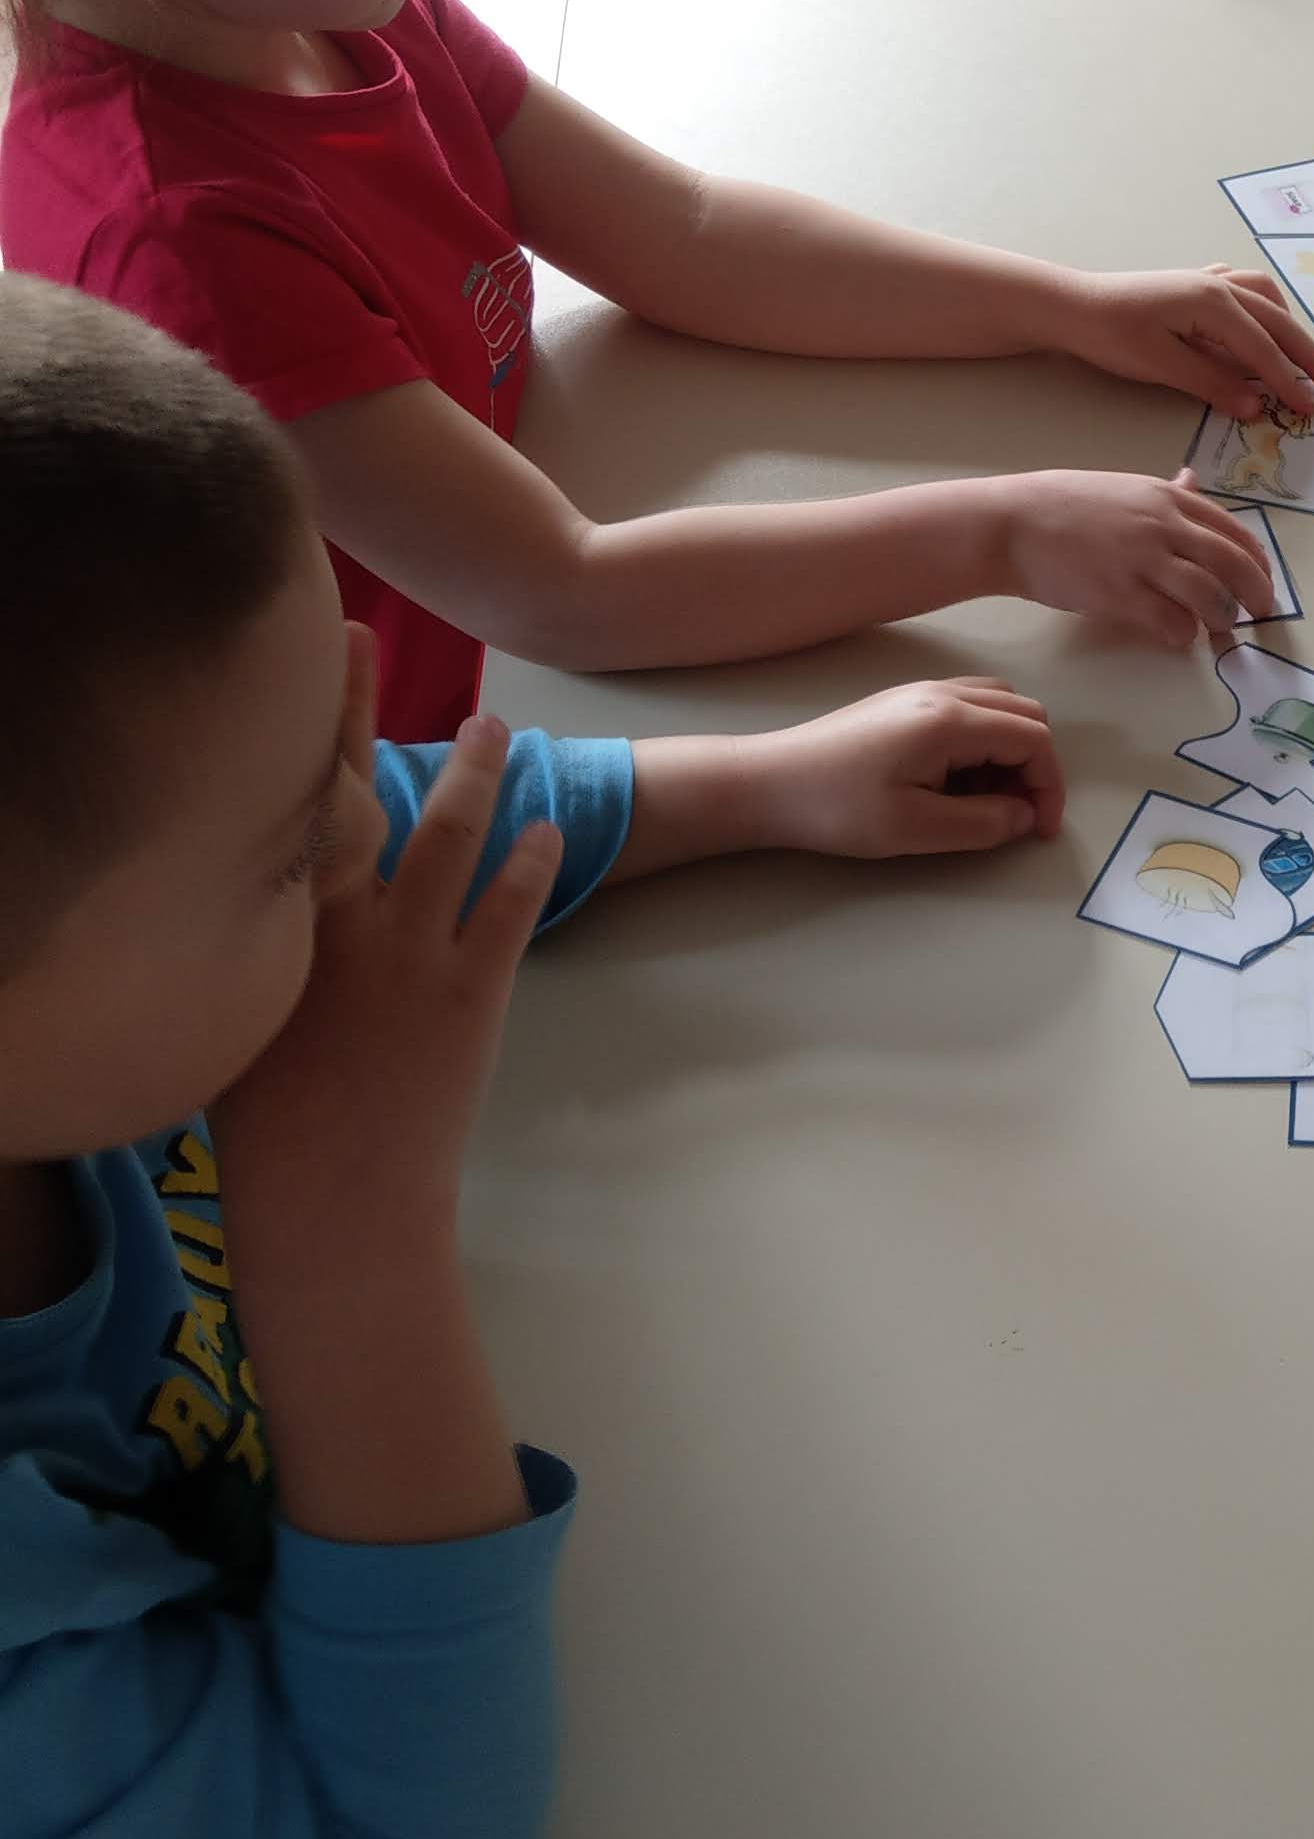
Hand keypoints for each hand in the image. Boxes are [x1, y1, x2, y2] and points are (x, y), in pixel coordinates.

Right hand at [217, 687, 559, 1234]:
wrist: (335, 1199)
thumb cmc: (271, 1125)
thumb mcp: (238, 1015)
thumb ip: (258, 948)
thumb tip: (255, 903)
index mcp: (273, 927)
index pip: (281, 806)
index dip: (292, 729)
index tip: (290, 664)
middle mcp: (339, 922)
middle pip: (355, 792)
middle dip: (357, 711)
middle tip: (365, 640)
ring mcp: (411, 953)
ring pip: (448, 837)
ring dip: (474, 775)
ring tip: (493, 726)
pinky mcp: (472, 992)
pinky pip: (510, 908)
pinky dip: (532, 863)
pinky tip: (549, 827)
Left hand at [738, 680, 1067, 856]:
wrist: (769, 784)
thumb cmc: (838, 808)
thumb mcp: (916, 829)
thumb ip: (983, 823)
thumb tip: (1025, 817)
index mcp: (950, 720)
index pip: (1033, 738)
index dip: (1048, 785)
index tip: (1037, 830)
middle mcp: (942, 693)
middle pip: (1024, 713)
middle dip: (1033, 766)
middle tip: (1009, 814)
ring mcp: (920, 692)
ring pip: (998, 705)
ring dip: (1007, 750)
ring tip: (979, 798)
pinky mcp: (902, 702)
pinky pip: (967, 707)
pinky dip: (981, 739)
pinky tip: (950, 779)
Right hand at [994, 469, 1273, 646]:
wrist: (1012, 523)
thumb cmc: (1064, 505)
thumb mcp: (1124, 488)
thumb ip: (1165, 494)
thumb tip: (1192, 481)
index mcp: (1168, 497)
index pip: (1235, 531)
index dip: (1258, 562)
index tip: (1263, 583)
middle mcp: (1163, 524)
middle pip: (1234, 564)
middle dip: (1256, 594)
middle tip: (1259, 616)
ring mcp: (1142, 559)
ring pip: (1210, 596)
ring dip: (1222, 619)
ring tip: (1216, 629)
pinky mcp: (1119, 593)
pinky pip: (1171, 622)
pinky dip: (1183, 634)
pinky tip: (1176, 635)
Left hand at [1052, 264, 1313, 420]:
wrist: (1071, 305)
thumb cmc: (1111, 334)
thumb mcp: (1162, 366)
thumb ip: (1213, 384)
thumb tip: (1255, 406)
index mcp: (1214, 303)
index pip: (1263, 350)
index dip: (1289, 383)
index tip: (1311, 409)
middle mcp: (1219, 285)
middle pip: (1278, 322)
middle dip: (1308, 356)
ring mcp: (1207, 280)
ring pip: (1265, 298)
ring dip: (1288, 326)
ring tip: (1301, 357)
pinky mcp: (1194, 285)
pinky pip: (1243, 289)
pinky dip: (1262, 308)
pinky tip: (1258, 324)